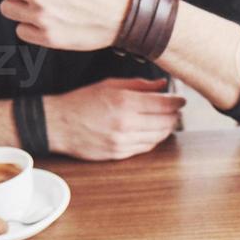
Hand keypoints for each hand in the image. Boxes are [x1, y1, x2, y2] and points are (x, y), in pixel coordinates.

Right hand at [47, 78, 185, 160]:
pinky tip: (151, 132)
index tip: (181, 100)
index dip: (176, 102)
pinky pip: (145, 148)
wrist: (59, 125)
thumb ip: (139, 85)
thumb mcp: (109, 85)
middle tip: (175, 110)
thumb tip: (162, 85)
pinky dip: (153, 139)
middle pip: (165, 122)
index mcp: (124, 102)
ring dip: (165, 128)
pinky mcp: (119, 154)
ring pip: (157, 137)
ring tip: (165, 120)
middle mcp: (126, 124)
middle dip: (174, 115)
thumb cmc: (82, 102)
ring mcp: (123, 141)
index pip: (163, 104)